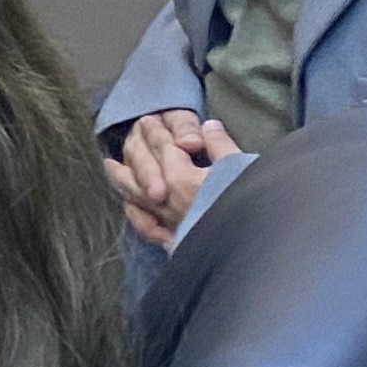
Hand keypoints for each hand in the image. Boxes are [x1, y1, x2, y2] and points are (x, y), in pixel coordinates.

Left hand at [106, 108, 239, 250]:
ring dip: (122, 179)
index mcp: (181, 179)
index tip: (147, 119)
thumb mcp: (240, 167)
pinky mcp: (175, 243)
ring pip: (136, 197)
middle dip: (137, 148)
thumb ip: (220, 145)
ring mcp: (168, 223)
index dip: (156, 132)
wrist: (255, 246)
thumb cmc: (250, 204)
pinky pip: (147, 228)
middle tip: (130, 134)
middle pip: (143, 170)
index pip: (163, 149)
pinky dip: (135, 215)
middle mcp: (168, 201)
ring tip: (111, 166)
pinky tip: (130, 208)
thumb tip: (208, 126)